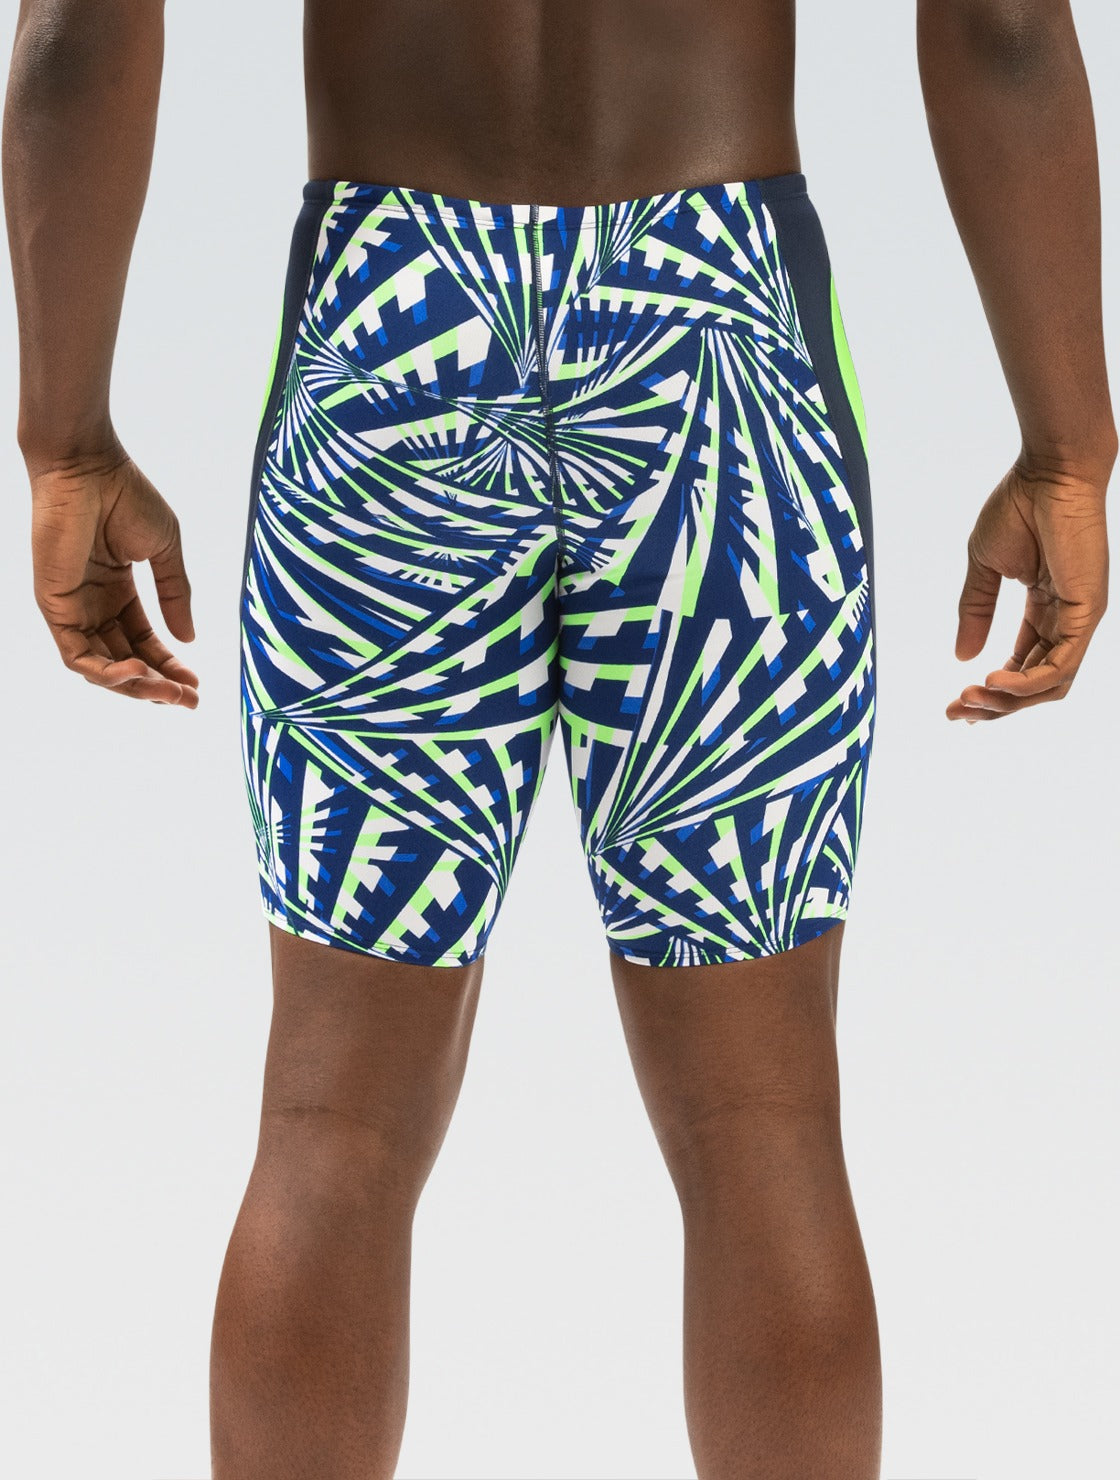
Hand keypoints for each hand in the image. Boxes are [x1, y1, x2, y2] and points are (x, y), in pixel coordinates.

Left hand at [28, 445, 198, 705]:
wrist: (88, 466)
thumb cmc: (125, 495)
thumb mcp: (164, 551)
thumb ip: (175, 595)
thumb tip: (189, 639)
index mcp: (117, 591)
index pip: (143, 641)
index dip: (170, 665)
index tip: (197, 685)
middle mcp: (92, 604)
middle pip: (124, 661)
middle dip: (157, 685)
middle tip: (188, 701)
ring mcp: (72, 608)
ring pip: (100, 667)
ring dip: (135, 686)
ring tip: (167, 692)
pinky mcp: (54, 606)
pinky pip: (77, 655)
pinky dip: (106, 672)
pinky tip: (138, 672)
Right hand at [949, 455, 1109, 722]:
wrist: (1048, 472)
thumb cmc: (1019, 506)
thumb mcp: (985, 567)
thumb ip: (975, 610)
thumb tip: (962, 656)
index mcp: (1046, 609)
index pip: (1023, 664)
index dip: (991, 690)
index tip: (954, 703)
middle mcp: (1067, 620)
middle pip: (1036, 685)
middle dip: (994, 706)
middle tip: (956, 712)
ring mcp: (1080, 619)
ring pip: (1049, 685)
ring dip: (1007, 701)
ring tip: (969, 698)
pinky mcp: (1086, 613)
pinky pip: (1059, 666)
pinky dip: (1026, 682)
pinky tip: (993, 680)